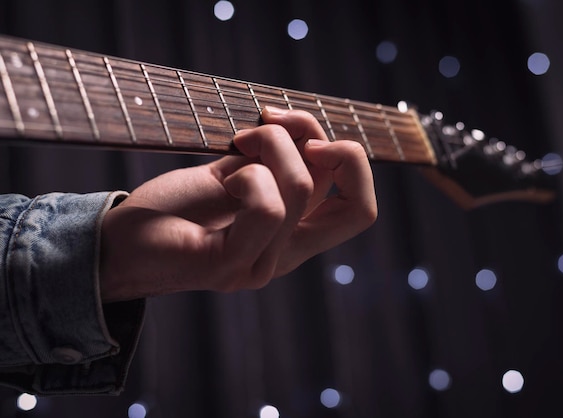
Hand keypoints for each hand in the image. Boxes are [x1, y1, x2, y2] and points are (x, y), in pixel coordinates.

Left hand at [99, 107, 376, 301]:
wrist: (118, 244)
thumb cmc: (173, 207)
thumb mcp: (235, 171)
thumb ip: (274, 160)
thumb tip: (305, 130)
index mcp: (294, 235)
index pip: (359, 209)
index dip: (353, 163)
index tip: (310, 137)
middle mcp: (288, 254)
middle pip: (361, 210)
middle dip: (344, 152)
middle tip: (293, 133)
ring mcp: (263, 265)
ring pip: (302, 187)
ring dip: (270, 144)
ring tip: (236, 146)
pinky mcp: (232, 264)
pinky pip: (267, 205)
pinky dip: (247, 173)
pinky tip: (223, 179)